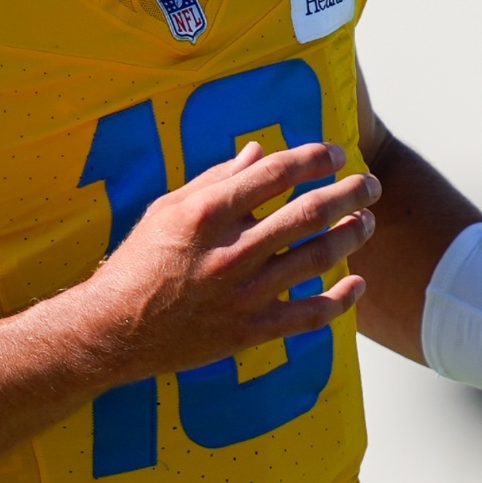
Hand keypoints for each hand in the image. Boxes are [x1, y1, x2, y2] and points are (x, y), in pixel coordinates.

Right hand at [81, 141, 379, 379]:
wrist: (112, 330)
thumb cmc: (138, 262)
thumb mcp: (167, 209)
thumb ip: (217, 179)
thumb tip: (259, 152)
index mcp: (208, 213)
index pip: (277, 173)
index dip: (314, 159)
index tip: (336, 153)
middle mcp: (231, 251)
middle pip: (309, 213)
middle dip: (348, 193)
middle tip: (370, 183)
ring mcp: (243, 294)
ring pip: (317, 258)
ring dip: (352, 235)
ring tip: (367, 220)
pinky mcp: (250, 331)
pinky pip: (309, 315)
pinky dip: (340, 300)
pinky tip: (358, 284)